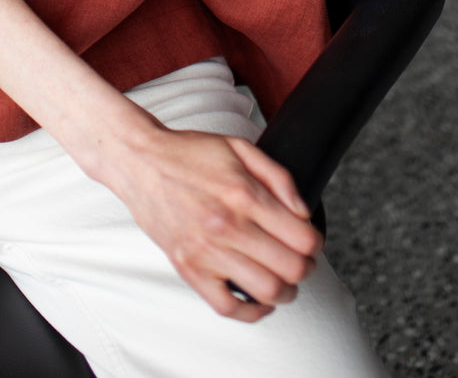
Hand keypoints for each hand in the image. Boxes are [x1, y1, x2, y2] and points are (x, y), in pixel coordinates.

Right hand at [108, 122, 321, 320]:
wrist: (141, 163)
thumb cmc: (190, 153)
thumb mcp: (240, 147)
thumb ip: (278, 176)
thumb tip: (303, 212)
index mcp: (244, 194)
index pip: (302, 238)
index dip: (316, 243)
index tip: (312, 240)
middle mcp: (227, 226)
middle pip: (290, 268)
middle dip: (307, 268)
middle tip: (303, 261)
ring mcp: (206, 252)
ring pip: (266, 291)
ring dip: (287, 292)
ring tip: (286, 281)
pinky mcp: (189, 270)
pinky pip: (227, 308)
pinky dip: (252, 312)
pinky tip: (260, 299)